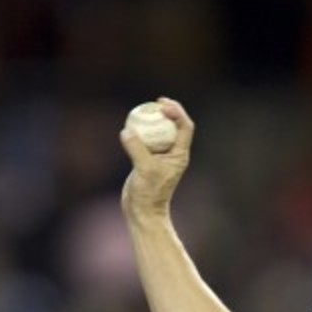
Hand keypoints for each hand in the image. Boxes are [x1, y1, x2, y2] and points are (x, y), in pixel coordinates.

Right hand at [119, 97, 193, 221]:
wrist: (143, 210)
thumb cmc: (149, 193)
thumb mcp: (144, 169)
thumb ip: (137, 149)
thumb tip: (127, 131)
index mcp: (179, 155)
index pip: (184, 127)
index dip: (177, 112)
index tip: (162, 105)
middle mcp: (173, 154)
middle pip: (175, 126)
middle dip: (168, 111)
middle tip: (157, 101)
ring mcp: (161, 157)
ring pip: (160, 132)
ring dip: (154, 120)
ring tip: (144, 109)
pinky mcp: (148, 159)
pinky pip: (146, 140)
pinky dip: (141, 131)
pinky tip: (131, 125)